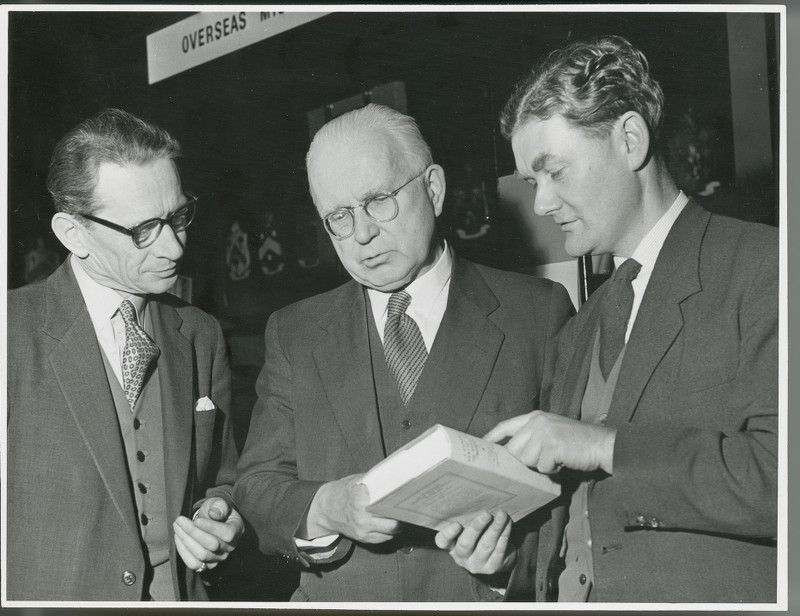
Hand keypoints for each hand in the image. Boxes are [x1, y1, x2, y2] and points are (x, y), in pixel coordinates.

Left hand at [173, 497, 244, 571]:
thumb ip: (219, 506)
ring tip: (177, 527)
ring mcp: (219, 558)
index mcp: (237, 530)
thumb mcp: (219, 503)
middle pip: (212, 545)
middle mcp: (230, 547)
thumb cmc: (215, 510)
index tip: (196, 520)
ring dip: (185, 541)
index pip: (227, 534)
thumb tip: (214, 513)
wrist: (210, 521)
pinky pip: (193, 563)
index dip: (211, 528)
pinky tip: (178, 538)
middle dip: (193, 532)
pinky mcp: (207, 565)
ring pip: (201, 555)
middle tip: (179, 520)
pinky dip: (183, 551)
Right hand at [306, 474, 400, 543]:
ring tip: (401, 516)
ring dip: (397, 526)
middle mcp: (362, 517)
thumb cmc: (343, 492)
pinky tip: (390, 524)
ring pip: (390, 532)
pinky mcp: (362, 538)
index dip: (399, 501)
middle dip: (402, 517)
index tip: (407, 497)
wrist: (325, 508)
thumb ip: (375, 481)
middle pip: (393, 522)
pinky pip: (382, 538)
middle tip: (409, 510)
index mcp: (361, 499)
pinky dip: (388, 532)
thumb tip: (396, 478)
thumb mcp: (358, 480)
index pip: (387, 503)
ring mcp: (362, 529)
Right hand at [435, 511, 515, 575]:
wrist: (494, 557)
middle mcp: (461, 557)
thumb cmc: (477, 536)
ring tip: (502, 515)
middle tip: (486, 514)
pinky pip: (499, 550)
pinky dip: (504, 535)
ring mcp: (476, 564)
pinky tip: (507, 524)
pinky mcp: (491, 568)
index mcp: (451, 545)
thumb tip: (477, 499)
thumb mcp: (467, 529)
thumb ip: (468, 519)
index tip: (457, 524)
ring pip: (486, 545)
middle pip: (466, 543)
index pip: (443, 541)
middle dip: (477, 527)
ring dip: (495, 528)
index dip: (448, 533)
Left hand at [484, 411, 616, 473]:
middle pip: (513, 449)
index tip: (482, 445)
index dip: (492, 437)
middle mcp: (537, 422)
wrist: (603, 444)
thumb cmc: (577, 442)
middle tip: (544, 459)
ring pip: (526, 460)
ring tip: (557, 458)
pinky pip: (541, 466)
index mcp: (536, 417)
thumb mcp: (552, 431)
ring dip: (541, 465)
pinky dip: (552, 469)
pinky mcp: (552, 445)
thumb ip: (532, 437)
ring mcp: (544, 433)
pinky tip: (563, 461)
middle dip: (525, 460)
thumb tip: (511, 454)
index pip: (506, 426)